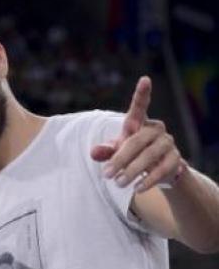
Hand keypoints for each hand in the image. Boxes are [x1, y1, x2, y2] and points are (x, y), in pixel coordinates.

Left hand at [91, 76, 186, 192]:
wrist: (159, 170)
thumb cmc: (133, 154)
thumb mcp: (117, 151)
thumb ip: (106, 151)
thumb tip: (93, 153)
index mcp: (140, 123)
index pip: (140, 107)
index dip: (142, 94)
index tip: (145, 79)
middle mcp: (156, 129)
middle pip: (136, 141)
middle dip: (120, 159)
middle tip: (106, 175)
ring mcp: (167, 143)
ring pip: (149, 155)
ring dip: (132, 171)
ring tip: (118, 184)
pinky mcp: (176, 159)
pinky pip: (162, 169)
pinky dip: (148, 180)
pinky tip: (137, 189)